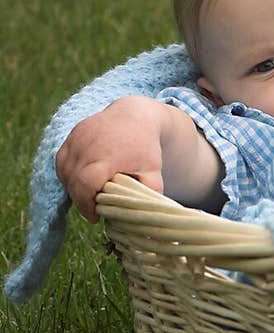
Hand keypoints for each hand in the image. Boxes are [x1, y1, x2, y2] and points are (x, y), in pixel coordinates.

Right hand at [55, 96, 166, 221]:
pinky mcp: (72, 135)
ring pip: (64, 171)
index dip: (86, 205)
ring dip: (72, 187)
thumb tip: (143, 216)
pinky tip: (81, 181)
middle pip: (73, 181)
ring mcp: (77, 138)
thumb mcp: (153, 171)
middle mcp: (88, 145)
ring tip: (88, 194)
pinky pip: (62, 160)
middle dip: (80, 200)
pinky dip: (68, 173)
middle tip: (93, 209)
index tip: (95, 218)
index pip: (85, 185)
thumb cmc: (145, 147)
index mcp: (107, 156)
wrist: (135, 115)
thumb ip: (149, 193)